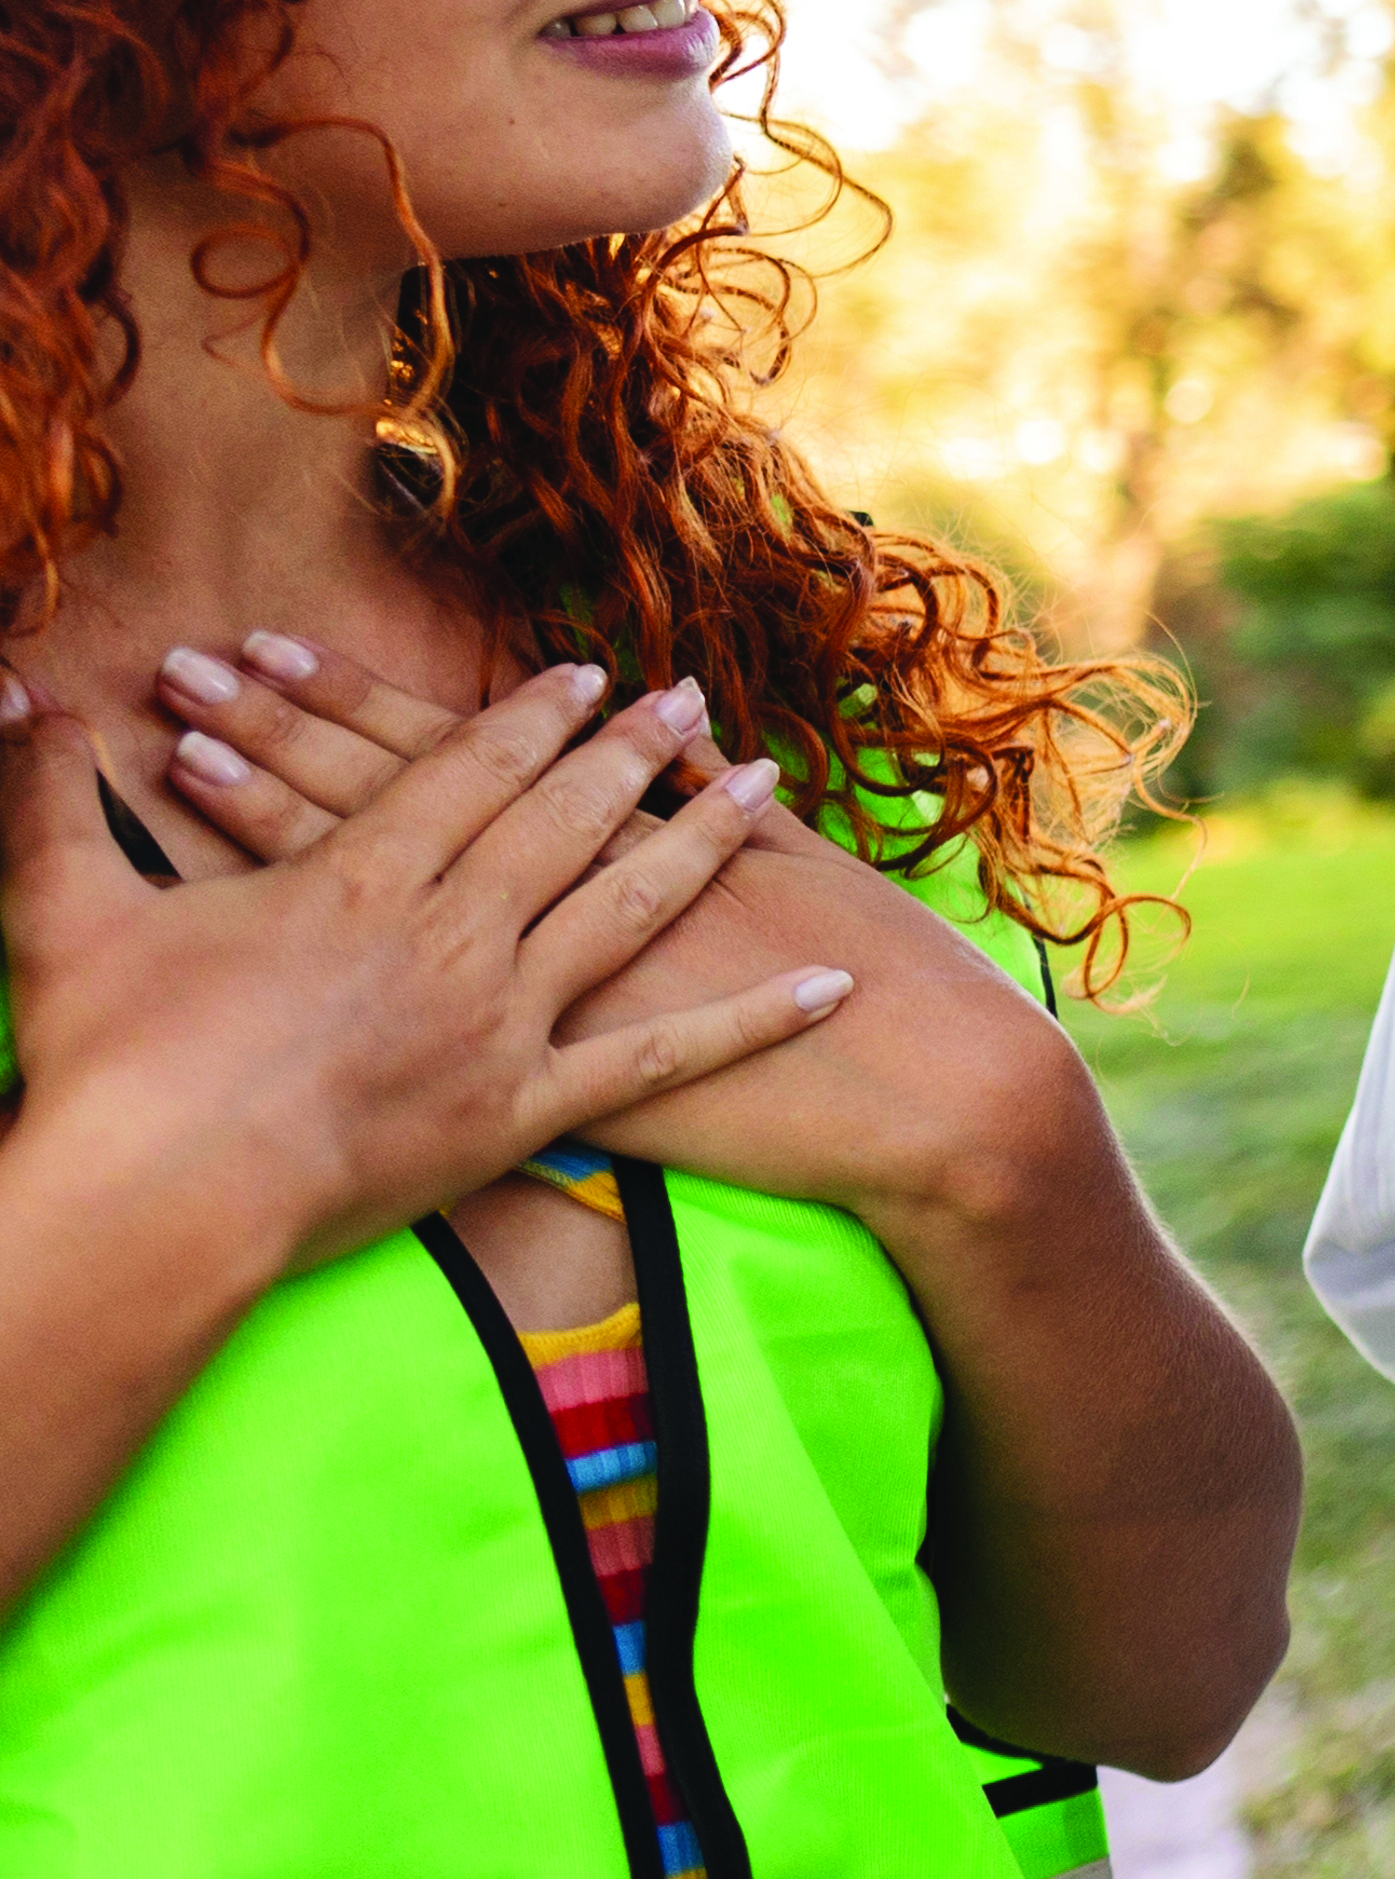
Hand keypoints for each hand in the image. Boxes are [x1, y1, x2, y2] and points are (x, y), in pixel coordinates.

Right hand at [2, 660, 841, 1279]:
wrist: (158, 1204)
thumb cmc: (108, 1066)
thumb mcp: (61, 912)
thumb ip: (38, 796)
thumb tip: (3, 689)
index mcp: (360, 878)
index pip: (468, 770)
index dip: (532, 716)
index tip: (586, 674)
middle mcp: (452, 934)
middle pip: (563, 817)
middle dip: (628, 748)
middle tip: (687, 692)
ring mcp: (501, 1022)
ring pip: (626, 906)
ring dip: (700, 837)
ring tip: (760, 781)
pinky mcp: (525, 1112)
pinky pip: (664, 1060)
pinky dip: (755, 1023)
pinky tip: (829, 988)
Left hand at [142, 631, 1097, 1241]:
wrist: (917, 1079)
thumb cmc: (874, 971)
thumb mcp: (787, 861)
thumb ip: (710, 802)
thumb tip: (662, 729)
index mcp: (616, 831)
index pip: (454, 750)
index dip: (354, 699)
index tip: (267, 645)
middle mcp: (560, 893)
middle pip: (395, 796)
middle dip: (284, 730)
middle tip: (184, 666)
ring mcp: (541, 985)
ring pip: (391, 882)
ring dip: (281, 815)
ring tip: (178, 756)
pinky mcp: (542, 1074)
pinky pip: (400, 1002)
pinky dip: (342, 970)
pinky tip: (263, 937)